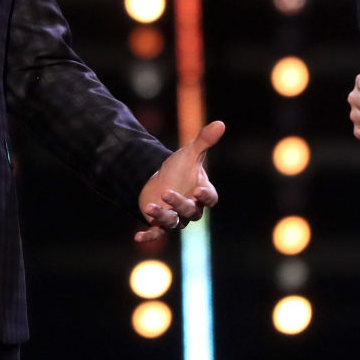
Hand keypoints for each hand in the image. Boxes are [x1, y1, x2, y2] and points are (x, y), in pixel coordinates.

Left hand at [135, 120, 223, 242]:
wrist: (158, 178)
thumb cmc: (179, 167)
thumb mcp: (190, 152)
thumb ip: (205, 140)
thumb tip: (221, 123)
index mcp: (202, 192)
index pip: (210, 199)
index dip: (206, 197)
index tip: (198, 191)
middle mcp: (191, 208)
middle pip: (190, 211)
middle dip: (179, 203)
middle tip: (166, 193)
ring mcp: (176, 217)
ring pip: (173, 222)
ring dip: (162, 216)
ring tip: (150, 207)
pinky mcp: (160, 224)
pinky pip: (157, 233)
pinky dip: (149, 236)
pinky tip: (138, 237)